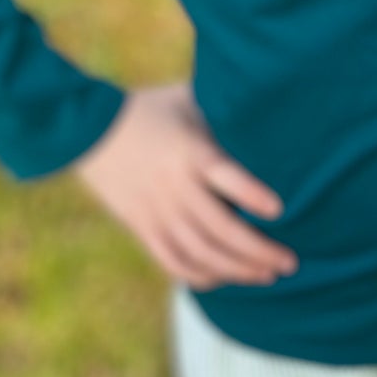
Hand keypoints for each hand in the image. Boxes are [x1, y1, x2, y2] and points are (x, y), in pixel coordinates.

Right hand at [73, 81, 297, 289]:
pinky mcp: (142, 228)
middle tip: (289, 262)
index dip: (251, 195)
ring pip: (201, 253)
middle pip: (220, 229)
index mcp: (188, 152)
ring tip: (268, 274)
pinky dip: (202, 276)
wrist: (87, 129)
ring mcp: (157, 212)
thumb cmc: (149, 108)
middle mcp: (174, 187)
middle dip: (259, 251)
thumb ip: (222, 108)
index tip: (279, 209)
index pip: (224, 176)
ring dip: (238, 269)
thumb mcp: (187, 99)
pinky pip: (174, 262)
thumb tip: (269, 100)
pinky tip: (226, 277)